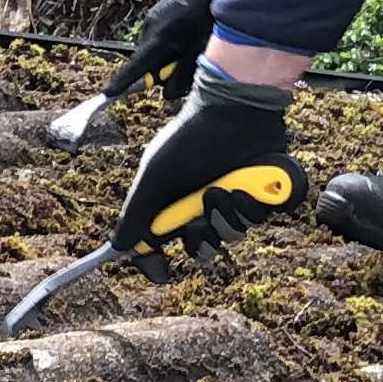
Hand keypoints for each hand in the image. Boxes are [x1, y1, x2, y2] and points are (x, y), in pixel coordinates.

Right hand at [108, 74, 309, 273]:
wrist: (232, 109)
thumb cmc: (189, 138)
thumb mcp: (154, 177)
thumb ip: (136, 213)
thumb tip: (116, 247)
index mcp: (176, 202)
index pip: (164, 244)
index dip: (159, 262)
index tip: (161, 272)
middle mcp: (205, 204)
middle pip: (203, 247)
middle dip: (201, 237)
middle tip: (199, 217)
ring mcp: (237, 199)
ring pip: (234, 234)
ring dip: (227, 216)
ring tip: (222, 189)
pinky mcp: (266, 193)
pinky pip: (263, 218)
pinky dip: (254, 206)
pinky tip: (247, 187)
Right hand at [122, 0, 223, 103]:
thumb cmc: (207, 16)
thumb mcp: (200, 48)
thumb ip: (183, 73)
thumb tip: (167, 95)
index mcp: (159, 38)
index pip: (137, 66)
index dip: (123, 82)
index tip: (107, 93)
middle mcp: (150, 30)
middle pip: (146, 63)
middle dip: (161, 72)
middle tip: (185, 66)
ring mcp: (151, 21)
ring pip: (152, 53)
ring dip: (166, 59)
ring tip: (189, 48)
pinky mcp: (155, 16)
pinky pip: (156, 41)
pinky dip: (166, 47)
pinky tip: (184, 38)